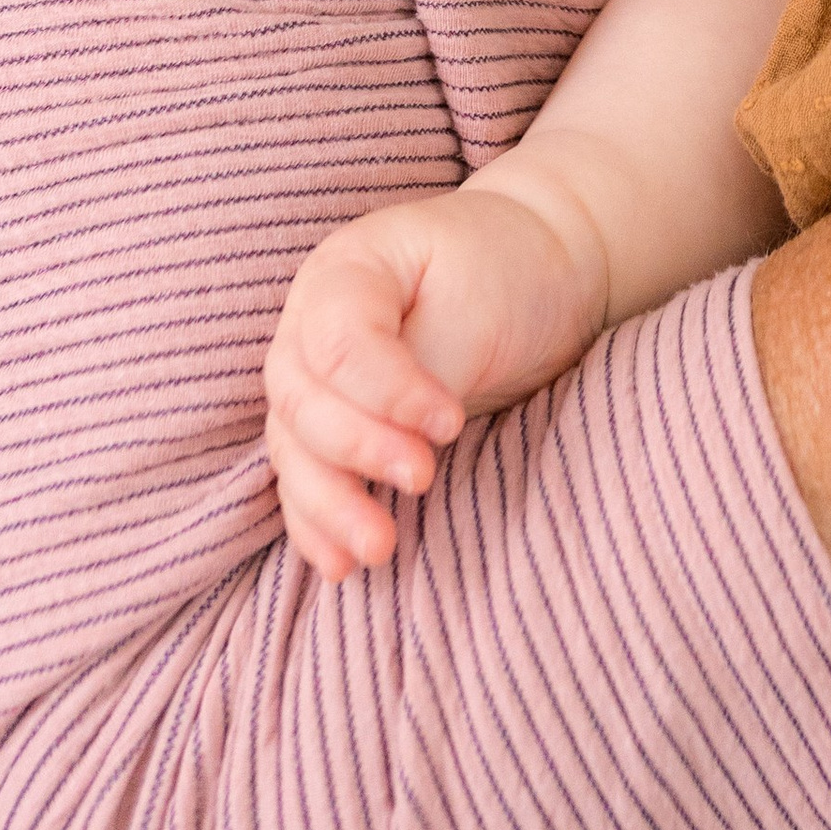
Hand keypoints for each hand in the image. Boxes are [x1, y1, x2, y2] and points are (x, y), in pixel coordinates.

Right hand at [262, 181, 608, 577]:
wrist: (537, 265)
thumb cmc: (508, 271)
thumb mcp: (475, 303)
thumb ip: (424, 366)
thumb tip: (396, 437)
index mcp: (345, 271)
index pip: (337, 345)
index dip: (385, 394)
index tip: (449, 424)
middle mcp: (310, 322)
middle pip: (300, 399)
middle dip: (355, 451)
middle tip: (421, 479)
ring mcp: (314, 375)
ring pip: (294, 447)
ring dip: (328, 503)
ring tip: (377, 548)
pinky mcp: (334, 422)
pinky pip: (305, 475)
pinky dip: (317, 521)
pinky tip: (340, 564)